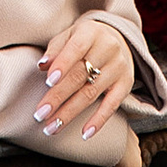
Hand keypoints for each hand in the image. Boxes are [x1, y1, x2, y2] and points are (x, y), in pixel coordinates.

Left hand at [32, 13, 135, 145]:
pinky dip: (99, 120)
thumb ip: (55, 49)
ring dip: (70, 113)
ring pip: (92, 93)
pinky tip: (85, 134)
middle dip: (58, 97)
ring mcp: (118, 67)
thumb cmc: (85, 40)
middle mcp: (108, 48)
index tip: (48, 82)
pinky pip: (112, 105)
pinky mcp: (126, 84)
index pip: (76, 48)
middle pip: (80, 76)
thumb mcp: (70, 35)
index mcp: (91, 32)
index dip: (62, 65)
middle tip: (40, 114)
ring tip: (52, 127)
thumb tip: (42, 65)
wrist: (118, 38)